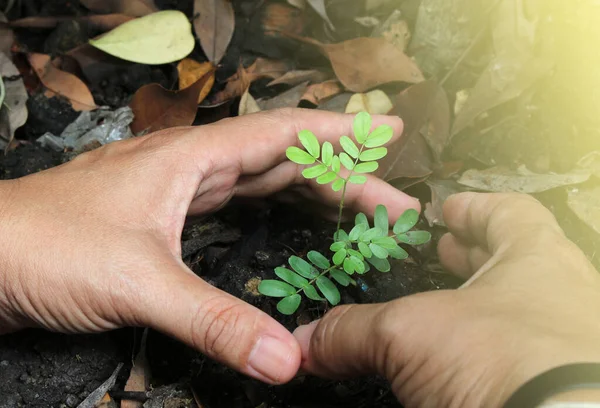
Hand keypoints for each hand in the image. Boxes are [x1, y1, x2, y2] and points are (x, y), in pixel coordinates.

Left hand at [0, 109, 417, 384]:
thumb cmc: (46, 248)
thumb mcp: (139, 282)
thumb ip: (214, 320)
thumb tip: (286, 358)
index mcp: (191, 157)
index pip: (283, 133)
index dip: (340, 131)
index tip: (388, 132)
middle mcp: (189, 166)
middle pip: (281, 161)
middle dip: (340, 175)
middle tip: (391, 202)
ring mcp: (174, 192)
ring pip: (257, 181)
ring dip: (307, 191)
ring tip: (352, 209)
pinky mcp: (160, 219)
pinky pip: (230, 205)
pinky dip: (267, 211)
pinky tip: (282, 223)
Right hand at [294, 192, 599, 406]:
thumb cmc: (503, 360)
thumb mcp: (409, 334)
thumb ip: (352, 331)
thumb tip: (307, 342)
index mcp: (536, 258)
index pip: (509, 212)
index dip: (473, 208)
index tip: (448, 209)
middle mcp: (564, 297)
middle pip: (520, 260)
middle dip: (477, 257)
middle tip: (448, 256)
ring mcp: (570, 344)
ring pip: (528, 310)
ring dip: (488, 308)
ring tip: (454, 311)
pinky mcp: (561, 386)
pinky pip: (530, 357)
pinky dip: (496, 353)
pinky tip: (468, 366)